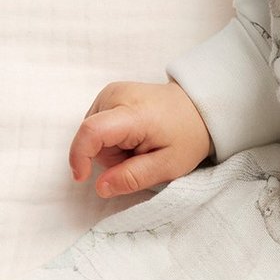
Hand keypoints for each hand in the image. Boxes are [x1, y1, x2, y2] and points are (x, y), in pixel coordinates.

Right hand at [68, 80, 212, 198]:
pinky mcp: (110, 93)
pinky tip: (134, 134)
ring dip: (112, 147)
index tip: (82, 178)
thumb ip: (133, 177)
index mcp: (133, 113)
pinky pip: (98, 124)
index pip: (91, 131)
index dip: (80, 157)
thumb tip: (100, 187)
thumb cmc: (187, 136)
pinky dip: (112, 137)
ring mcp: (112, 91)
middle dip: (111, 157)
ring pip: (94, 133)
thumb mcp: (168, 166)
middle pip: (92, 138)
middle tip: (141, 156)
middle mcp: (117, 95)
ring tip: (140, 144)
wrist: (199, 108)